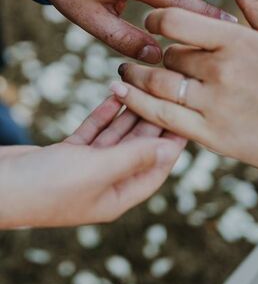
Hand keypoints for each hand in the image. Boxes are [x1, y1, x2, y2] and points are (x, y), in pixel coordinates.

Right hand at [0, 96, 185, 227]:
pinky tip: (115, 96)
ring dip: (128, 113)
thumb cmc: (45, 187)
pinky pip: (94, 131)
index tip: (187, 116)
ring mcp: (85, 169)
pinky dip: (104, 115)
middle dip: (151, 121)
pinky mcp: (67, 154)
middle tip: (166, 93)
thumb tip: (168, 150)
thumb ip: (132, 158)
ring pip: (116, 137)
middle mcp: (105, 183)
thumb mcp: (96, 170)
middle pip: (137, 148)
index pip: (155, 167)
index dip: (172, 143)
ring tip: (143, 87)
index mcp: (117, 196)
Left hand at [110, 0, 257, 171]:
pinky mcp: (209, 134)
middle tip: (153, 54)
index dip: (157, 18)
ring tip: (124, 76)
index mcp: (236, 40)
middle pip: (168, 53)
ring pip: (157, 84)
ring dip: (135, 78)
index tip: (154, 21)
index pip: (175, 19)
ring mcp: (213, 104)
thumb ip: (254, 2)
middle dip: (160, 53)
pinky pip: (162, 117)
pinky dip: (137, 105)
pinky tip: (123, 96)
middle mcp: (220, 70)